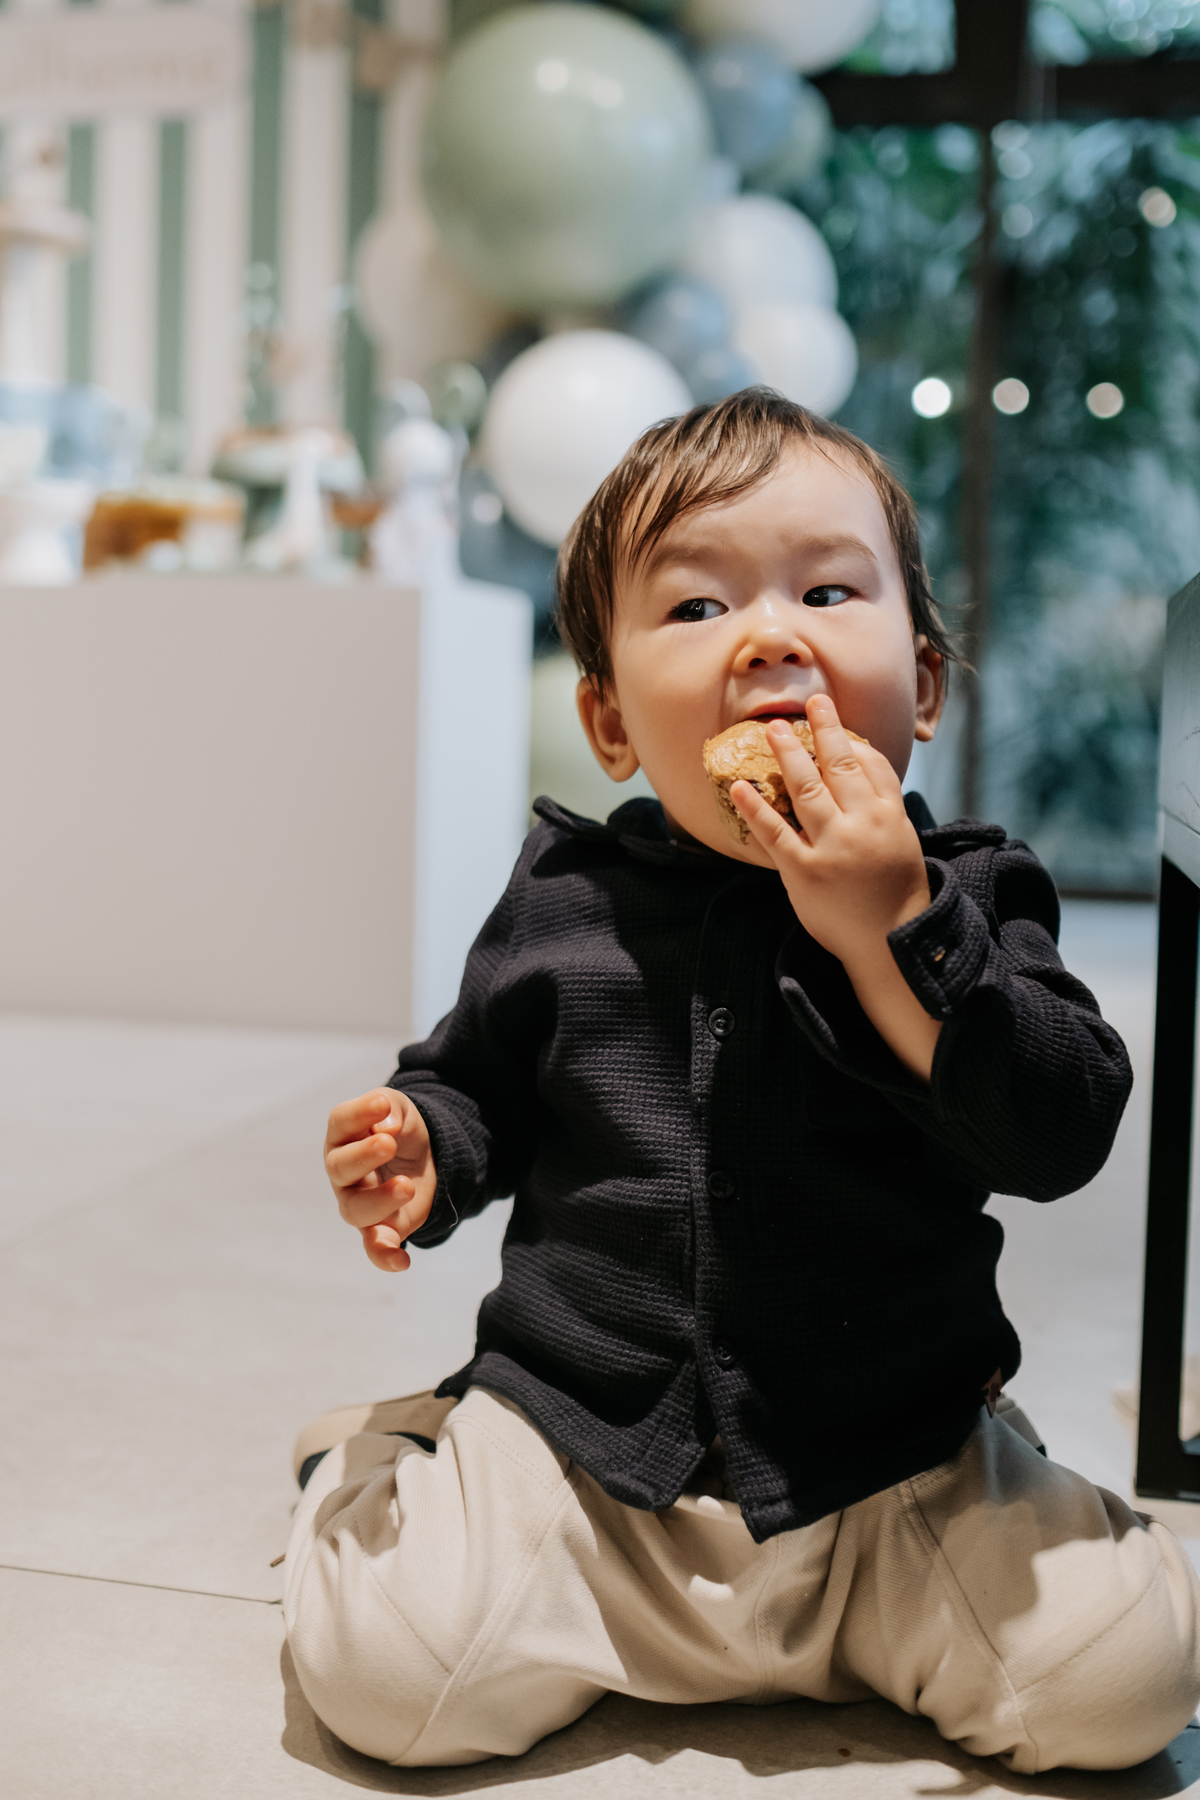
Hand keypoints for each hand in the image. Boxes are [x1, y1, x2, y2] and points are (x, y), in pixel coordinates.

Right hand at [324, 1088, 436, 1270]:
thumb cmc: (398, 1127)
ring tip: (407, 1185)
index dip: (358, 1113)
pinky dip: (384, 1256)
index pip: (340, 1123)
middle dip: (363, 1156)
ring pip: (355, 1210)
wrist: (424, 1152)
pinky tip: (402, 1260)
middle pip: (340, 1168)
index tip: (382, 1104)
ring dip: (380, 1200)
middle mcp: (343, 1172)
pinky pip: (375, 1247)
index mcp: (343, 1135)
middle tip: (389, 1144)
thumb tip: (387, 1127)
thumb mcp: (398, 1107)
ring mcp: (358, 1201)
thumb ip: (391, 1110)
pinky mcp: (381, 1227)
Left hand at [731, 695, 940, 1079]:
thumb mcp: (900, 838)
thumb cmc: (893, 888)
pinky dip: (755, 807)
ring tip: (770, 729)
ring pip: (806, 789)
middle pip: (839, 766)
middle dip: (820, 731)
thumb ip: (881, 800)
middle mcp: (863, 825)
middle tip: (803, 704)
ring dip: (787, 754)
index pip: (868, 763)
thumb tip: (860, 756)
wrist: (889, 941)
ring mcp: (832, 848)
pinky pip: (775, 833)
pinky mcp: (805, 872)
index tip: (828, 714)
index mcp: (890, 815)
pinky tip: (739, 786)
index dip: (846, 735)